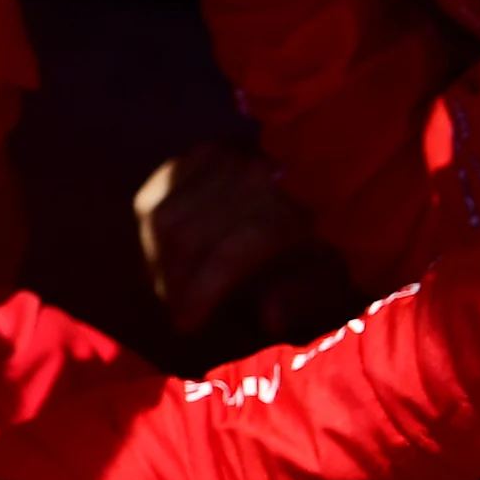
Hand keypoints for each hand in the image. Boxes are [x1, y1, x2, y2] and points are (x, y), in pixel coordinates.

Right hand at [135, 141, 322, 335]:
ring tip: (172, 290)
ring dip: (159, 262)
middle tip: (178, 312)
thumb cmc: (324, 247)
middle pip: (186, 237)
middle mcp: (255, 170)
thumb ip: (302, 297)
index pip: (231, 249)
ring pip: (163, 218)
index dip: (203, 290)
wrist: (326, 192)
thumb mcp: (327, 279)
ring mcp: (223, 156)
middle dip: (175, 282)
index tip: (187, 324)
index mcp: (293, 203)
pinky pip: (154, 197)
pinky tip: (166, 257)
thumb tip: (270, 316)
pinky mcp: (198, 155)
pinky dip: (152, 233)